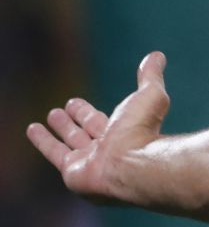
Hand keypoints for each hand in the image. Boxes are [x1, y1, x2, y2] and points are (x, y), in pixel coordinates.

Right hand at [26, 52, 170, 203]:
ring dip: (60, 129)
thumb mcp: (149, 95)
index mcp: (123, 134)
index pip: (100, 121)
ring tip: (51, 115)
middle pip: (86, 132)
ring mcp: (90, 161)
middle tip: (62, 109)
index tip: (74, 103)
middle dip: (74, 121)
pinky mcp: (73, 171)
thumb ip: (150, 76)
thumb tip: (157, 56)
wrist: (132, 163)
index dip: (86, 112)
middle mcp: (107, 149)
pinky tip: (32, 129)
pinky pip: (54, 153)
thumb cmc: (141, 129)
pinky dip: (43, 141)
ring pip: (71, 141)